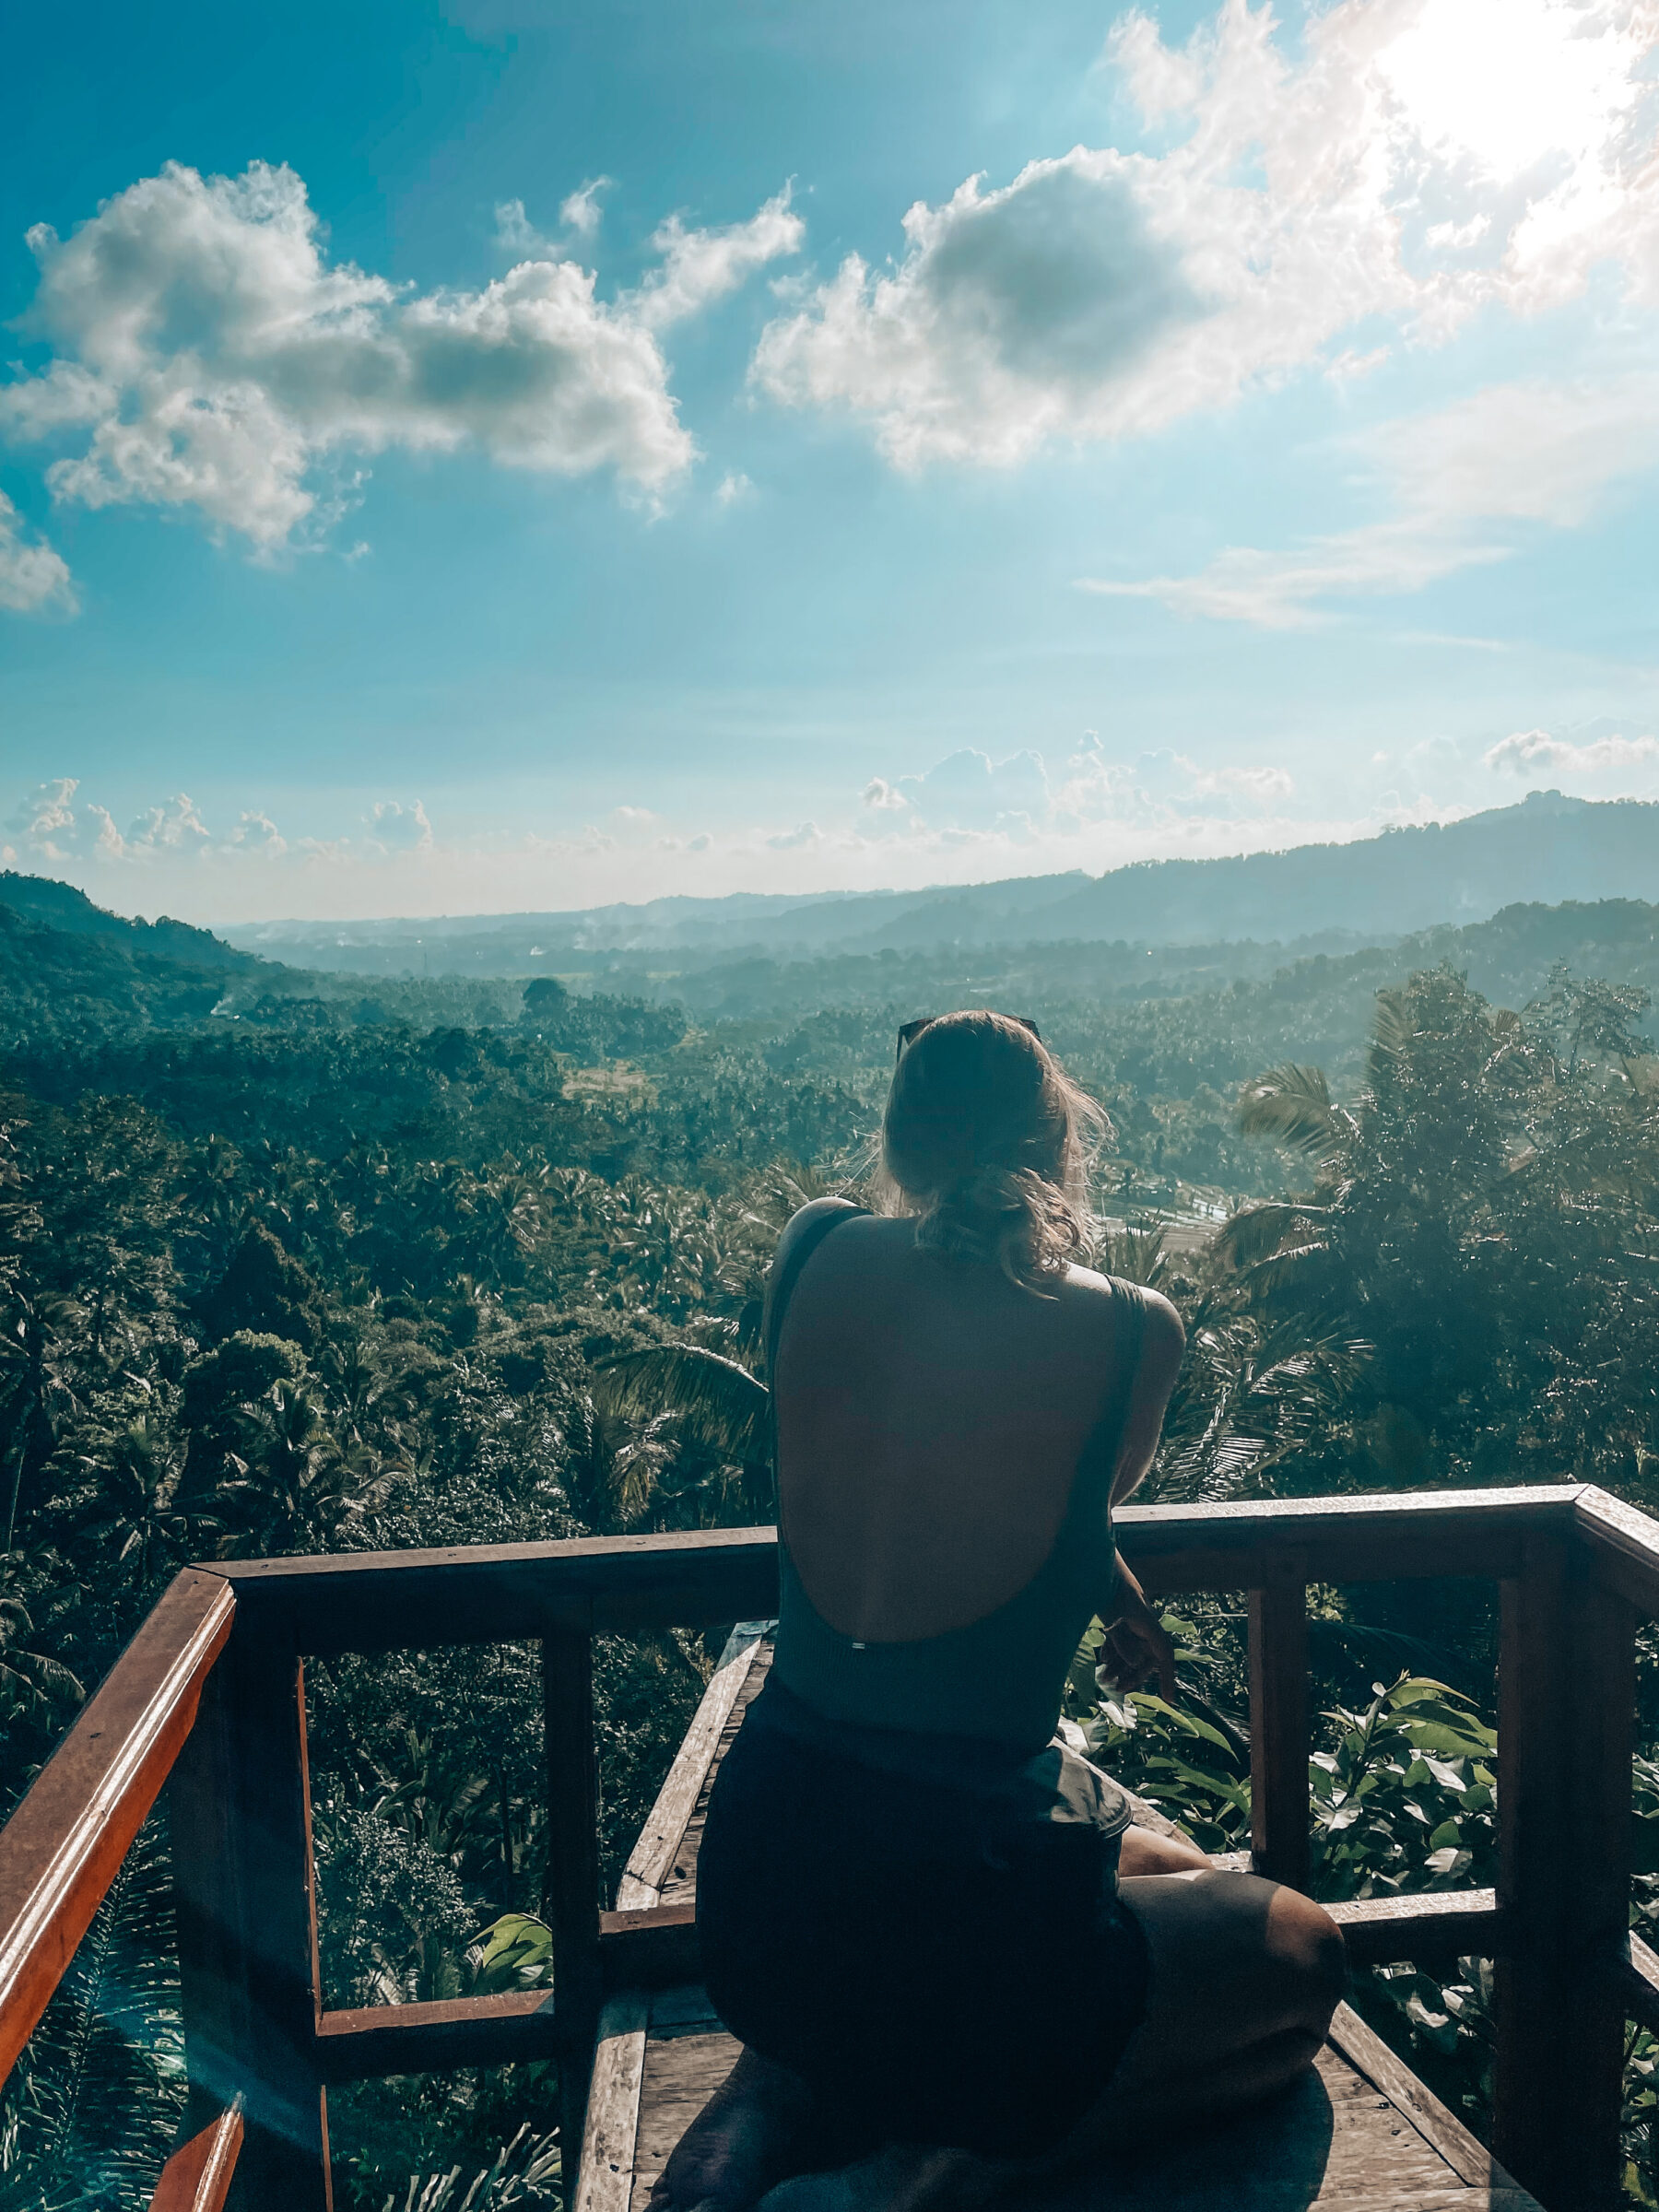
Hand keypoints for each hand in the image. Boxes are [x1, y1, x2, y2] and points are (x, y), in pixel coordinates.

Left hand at [1101, 1557, 1177, 1701]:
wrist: (1098, 1563)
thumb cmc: (1107, 1587)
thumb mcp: (1112, 1616)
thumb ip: (1122, 1641)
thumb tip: (1135, 1665)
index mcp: (1148, 1625)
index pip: (1164, 1655)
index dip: (1167, 1677)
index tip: (1169, 1699)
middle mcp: (1144, 1625)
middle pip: (1146, 1658)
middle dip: (1133, 1675)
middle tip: (1117, 1690)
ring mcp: (1132, 1622)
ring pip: (1132, 1651)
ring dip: (1121, 1666)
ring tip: (1105, 1680)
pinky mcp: (1121, 1618)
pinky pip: (1122, 1641)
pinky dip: (1114, 1653)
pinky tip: (1102, 1662)